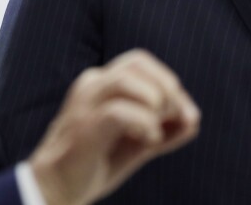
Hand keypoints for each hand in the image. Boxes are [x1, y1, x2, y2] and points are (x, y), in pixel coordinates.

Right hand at [28, 49, 199, 204]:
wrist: (57, 188)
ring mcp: (85, 104)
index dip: (168, 82)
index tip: (182, 114)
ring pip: (127, 80)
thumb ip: (165, 129)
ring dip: (155, 104)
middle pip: (137, 63)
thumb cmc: (96, 161)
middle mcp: (91, 85)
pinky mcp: (84, 127)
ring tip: (156, 129)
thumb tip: (193, 119)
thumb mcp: (138, 142)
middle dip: (166, 90)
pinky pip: (120, 112)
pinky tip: (148, 141)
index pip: (141, 62)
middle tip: (172, 120)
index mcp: (101, 82)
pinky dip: (144, 124)